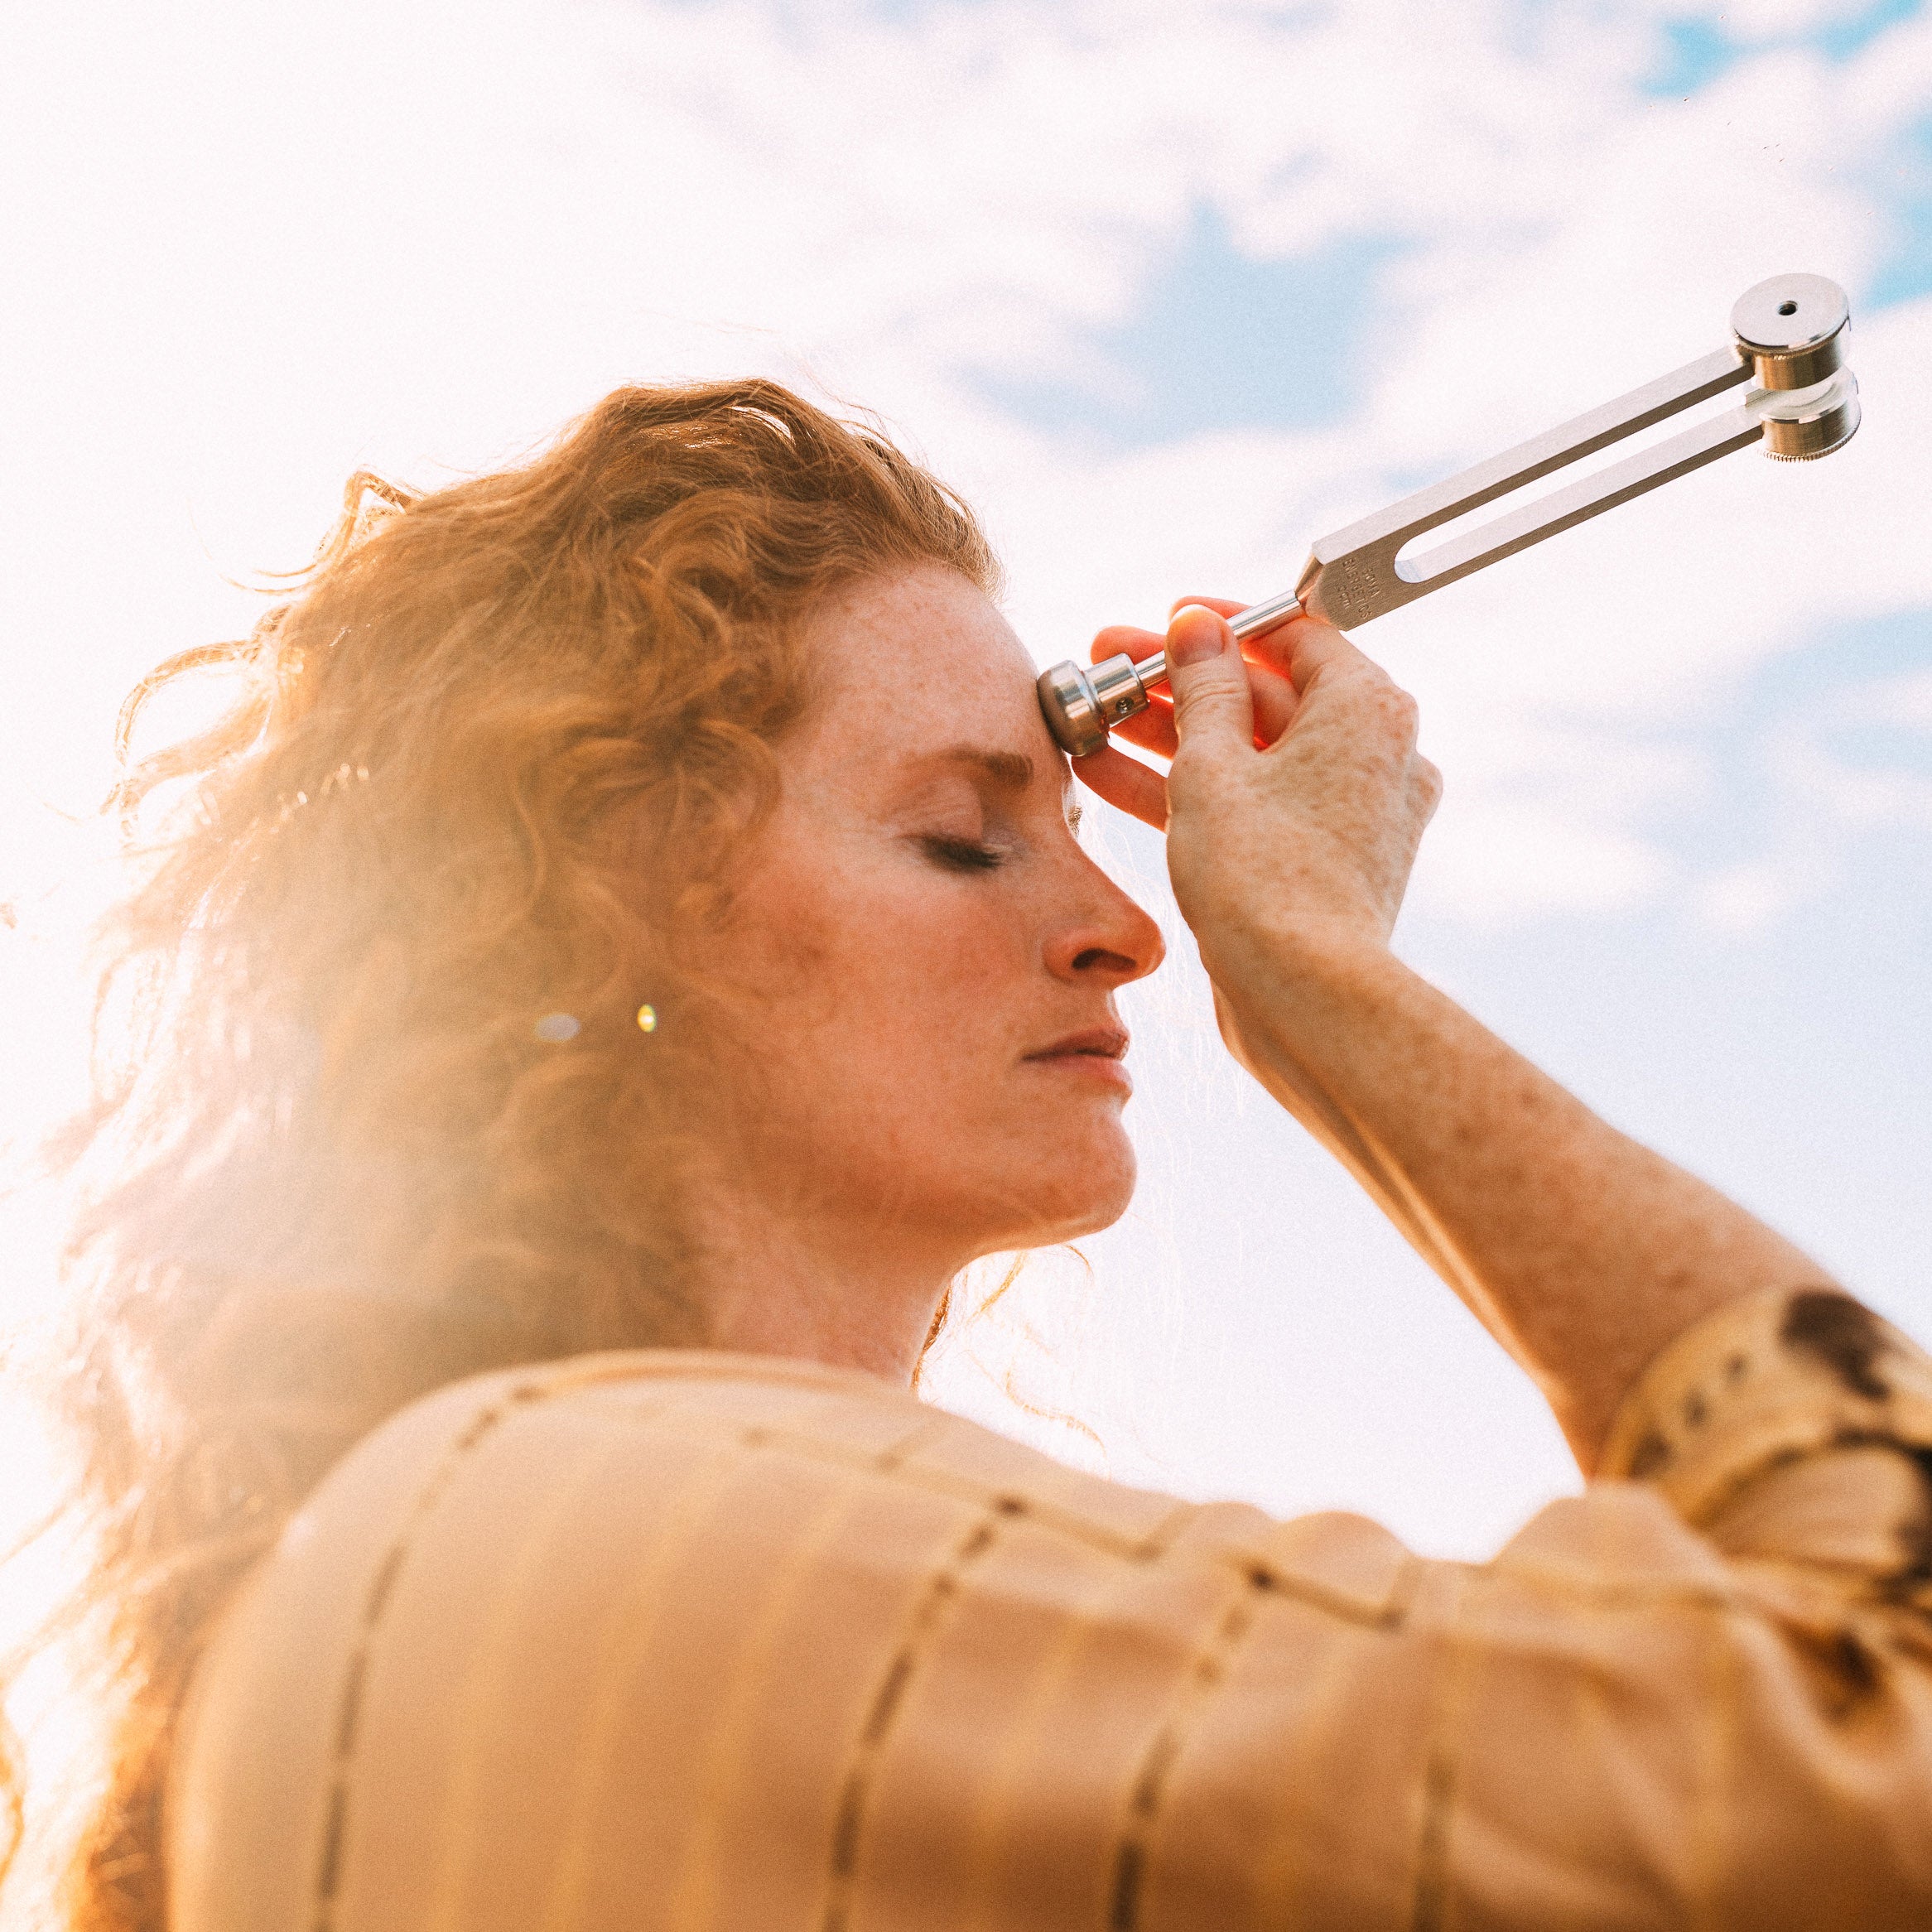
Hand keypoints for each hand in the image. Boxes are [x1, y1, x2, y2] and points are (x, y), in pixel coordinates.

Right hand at [1073, 598, 1441, 971]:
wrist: (1302, 998)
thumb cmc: (1265, 880)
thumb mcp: (1212, 766)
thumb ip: (1201, 689)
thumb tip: (1196, 630)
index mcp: (1367, 709)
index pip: (1297, 634)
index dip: (1223, 624)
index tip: (1168, 621)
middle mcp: (1375, 755)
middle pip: (1266, 695)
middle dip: (1178, 684)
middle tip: (1109, 667)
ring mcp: (1350, 813)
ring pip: (1251, 754)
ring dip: (1170, 736)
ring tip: (1093, 720)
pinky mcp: (1320, 862)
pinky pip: (1252, 804)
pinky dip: (1192, 790)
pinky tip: (1111, 777)